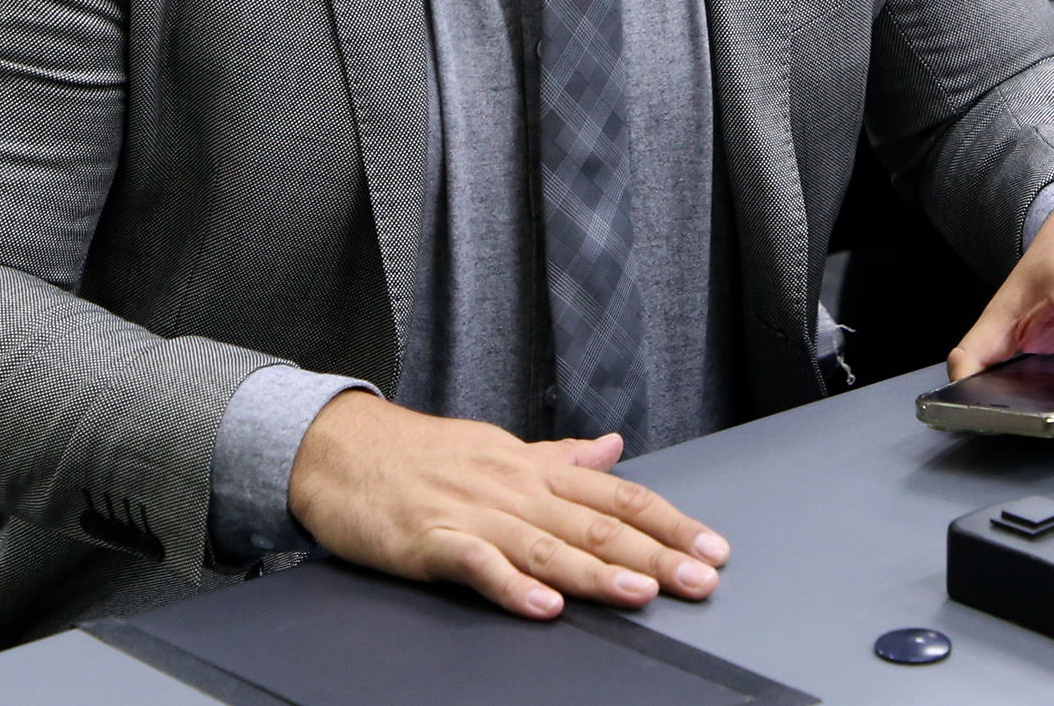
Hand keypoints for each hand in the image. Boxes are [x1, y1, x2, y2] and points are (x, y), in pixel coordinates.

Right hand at [287, 392, 728, 619]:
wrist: (341, 450)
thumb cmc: (421, 455)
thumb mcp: (499, 448)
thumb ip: (559, 457)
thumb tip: (613, 449)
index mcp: (533, 469)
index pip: (616, 495)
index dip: (668, 521)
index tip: (712, 547)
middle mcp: (512, 487)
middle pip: (594, 523)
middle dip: (654, 554)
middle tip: (701, 579)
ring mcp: (472, 512)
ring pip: (545, 544)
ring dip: (595, 573)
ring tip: (641, 593)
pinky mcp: (430, 538)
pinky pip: (476, 563)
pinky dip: (511, 585)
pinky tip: (541, 605)